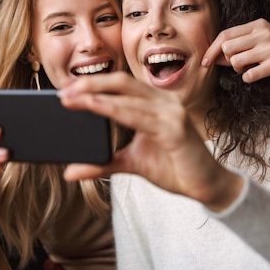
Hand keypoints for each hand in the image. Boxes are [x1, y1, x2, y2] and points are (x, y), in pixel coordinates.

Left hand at [58, 73, 241, 211]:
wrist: (207, 186)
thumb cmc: (174, 168)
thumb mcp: (131, 163)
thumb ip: (102, 163)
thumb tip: (70, 172)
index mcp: (155, 103)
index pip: (120, 85)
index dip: (93, 83)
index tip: (66, 89)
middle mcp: (164, 102)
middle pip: (122, 82)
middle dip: (90, 83)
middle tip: (63, 91)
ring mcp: (171, 113)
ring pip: (128, 97)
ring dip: (96, 96)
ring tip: (71, 98)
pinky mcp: (175, 129)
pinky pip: (139, 117)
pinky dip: (114, 110)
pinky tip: (95, 108)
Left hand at [201, 19, 269, 82]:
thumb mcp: (261, 40)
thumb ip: (239, 46)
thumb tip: (213, 57)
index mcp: (257, 25)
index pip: (225, 35)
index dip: (211, 50)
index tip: (204, 62)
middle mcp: (263, 34)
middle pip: (227, 48)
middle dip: (228, 60)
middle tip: (240, 64)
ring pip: (236, 62)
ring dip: (238, 69)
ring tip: (250, 68)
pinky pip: (249, 75)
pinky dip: (248, 78)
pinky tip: (256, 75)